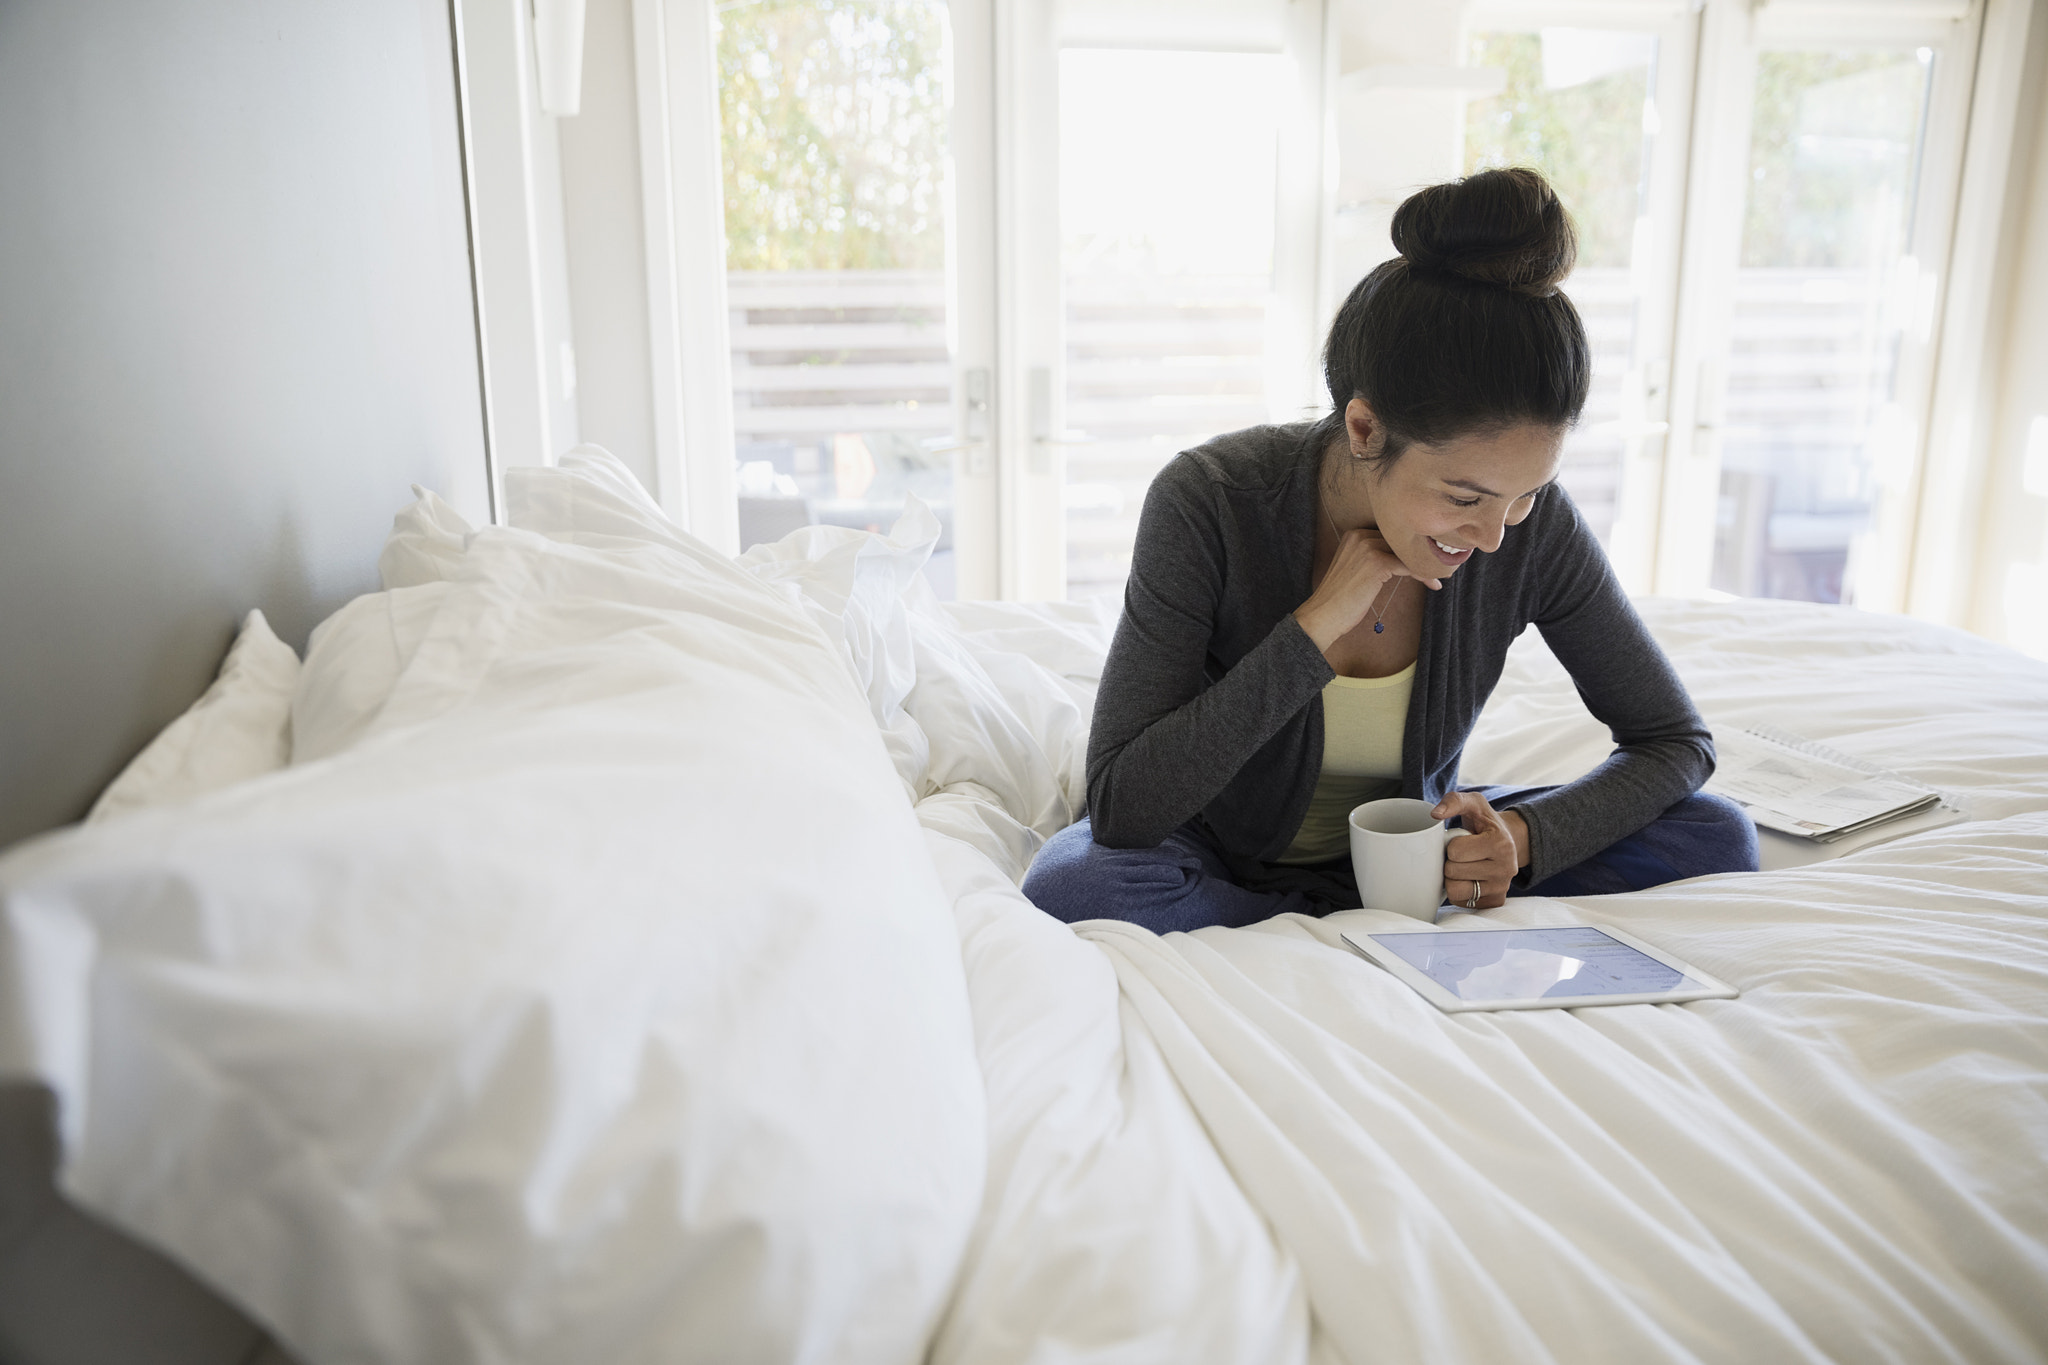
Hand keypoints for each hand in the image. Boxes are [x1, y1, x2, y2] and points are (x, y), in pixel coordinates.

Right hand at [1293, 526, 1440, 653]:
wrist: (1324, 615)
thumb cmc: (1340, 599)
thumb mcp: (1356, 569)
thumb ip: (1374, 557)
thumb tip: (1405, 557)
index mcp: (1354, 534)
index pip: (1392, 535)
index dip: (1409, 548)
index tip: (1426, 559)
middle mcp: (1360, 535)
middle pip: (1401, 541)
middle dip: (1419, 555)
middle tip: (1439, 566)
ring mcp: (1368, 548)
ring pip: (1407, 552)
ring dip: (1426, 565)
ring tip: (1439, 576)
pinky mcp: (1377, 563)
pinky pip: (1409, 566)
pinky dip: (1424, 575)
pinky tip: (1433, 584)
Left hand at [1432, 791, 1529, 910]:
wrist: (1508, 840)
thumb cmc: (1485, 822)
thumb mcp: (1473, 803)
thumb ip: (1454, 801)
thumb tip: (1435, 814)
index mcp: (1500, 843)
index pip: (1455, 852)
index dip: (1451, 844)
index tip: (1462, 840)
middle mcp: (1506, 869)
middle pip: (1452, 872)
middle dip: (1450, 861)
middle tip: (1462, 854)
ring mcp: (1502, 888)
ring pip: (1455, 891)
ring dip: (1452, 878)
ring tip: (1463, 867)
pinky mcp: (1495, 901)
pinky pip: (1461, 902)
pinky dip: (1459, 891)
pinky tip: (1468, 878)